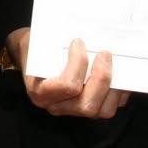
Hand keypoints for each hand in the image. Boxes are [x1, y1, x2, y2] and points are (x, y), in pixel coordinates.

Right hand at [14, 29, 130, 118]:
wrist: (29, 55)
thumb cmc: (33, 47)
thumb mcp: (36, 42)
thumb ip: (54, 43)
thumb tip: (84, 36)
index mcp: (41, 92)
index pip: (67, 86)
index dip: (79, 64)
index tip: (79, 42)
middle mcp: (57, 106)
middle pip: (87, 104)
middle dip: (101, 78)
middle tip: (104, 54)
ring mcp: (73, 110)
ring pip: (101, 111)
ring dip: (113, 87)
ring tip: (113, 64)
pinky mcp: (86, 108)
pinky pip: (109, 107)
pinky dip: (119, 93)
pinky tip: (119, 74)